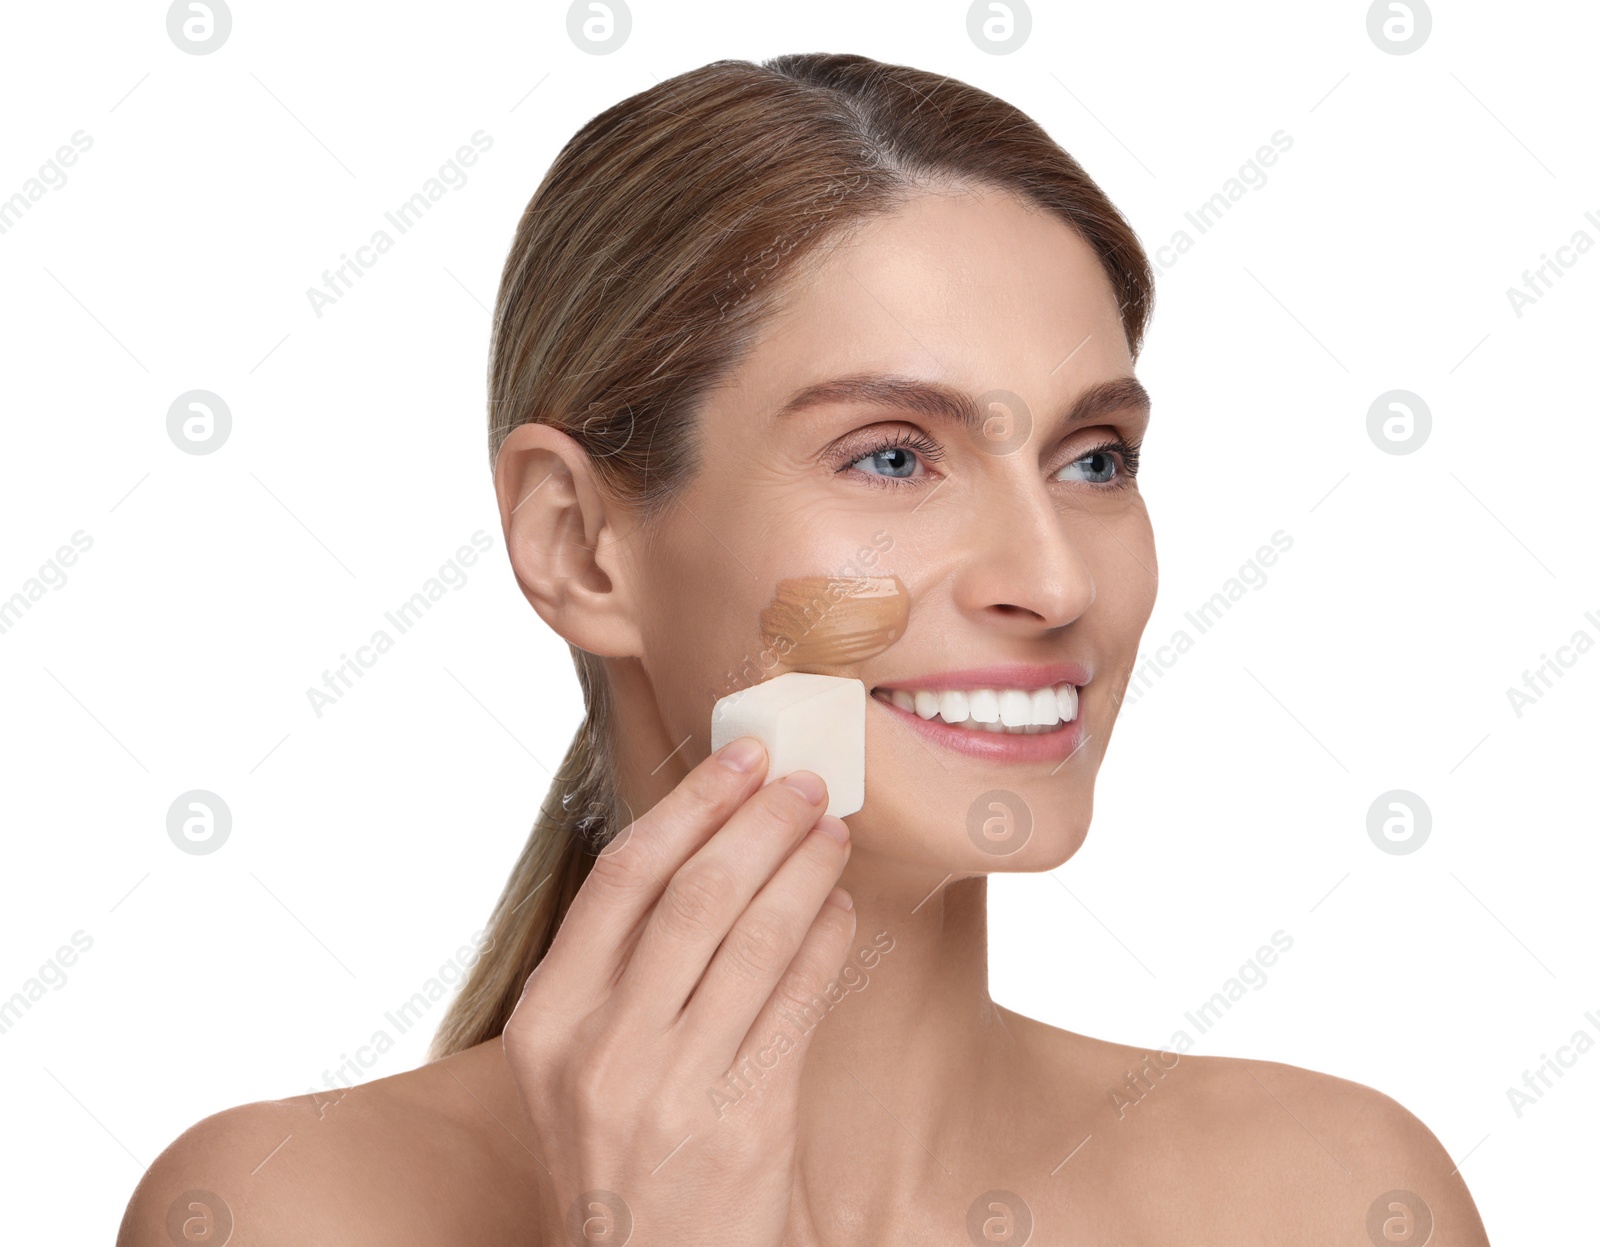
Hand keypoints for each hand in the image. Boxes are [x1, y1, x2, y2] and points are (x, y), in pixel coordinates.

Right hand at [504, 736, 855, 1245]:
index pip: (623, 877)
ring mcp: (674, 1089)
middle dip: (762, 823)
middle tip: (805, 783)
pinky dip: (825, 943)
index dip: (691, 805)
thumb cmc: (617, 1153)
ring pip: (757, 940)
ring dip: (805, 870)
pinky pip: (798, 1005)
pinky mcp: (745, 1124)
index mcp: (548, 1019)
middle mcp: (602, 1049)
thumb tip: (703, 845)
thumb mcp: (578, 1061)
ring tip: (832, 832)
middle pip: (697, 894)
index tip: (741, 757)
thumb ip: (618, 967)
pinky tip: (838, 911)